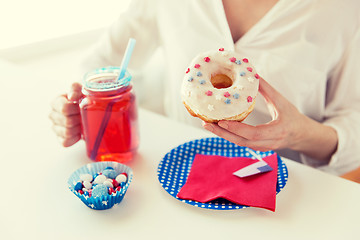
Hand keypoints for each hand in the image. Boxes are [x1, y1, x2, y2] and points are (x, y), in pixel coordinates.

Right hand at [49, 83, 82, 146]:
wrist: (92, 107)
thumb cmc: (86, 96)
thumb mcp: (82, 88)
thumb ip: (76, 88)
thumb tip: (72, 97)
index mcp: (57, 102)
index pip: (64, 109)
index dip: (76, 109)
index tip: (82, 106)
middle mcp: (53, 114)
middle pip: (67, 121)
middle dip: (79, 119)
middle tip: (85, 115)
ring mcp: (55, 127)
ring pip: (66, 132)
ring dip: (78, 129)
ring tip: (83, 123)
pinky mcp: (60, 138)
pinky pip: (65, 142)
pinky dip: (74, 139)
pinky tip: (80, 133)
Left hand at [203, 77, 337, 161]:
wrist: (301, 135)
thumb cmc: (293, 117)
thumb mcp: (282, 102)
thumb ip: (267, 90)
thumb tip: (253, 74)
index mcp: (277, 131)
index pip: (253, 133)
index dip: (237, 128)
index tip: (221, 121)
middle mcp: (269, 143)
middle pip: (241, 141)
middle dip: (222, 133)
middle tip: (206, 123)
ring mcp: (262, 148)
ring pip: (239, 143)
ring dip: (222, 135)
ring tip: (207, 124)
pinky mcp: (257, 148)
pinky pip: (241, 142)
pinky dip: (229, 135)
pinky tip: (218, 127)